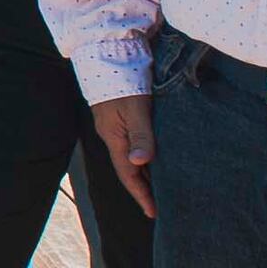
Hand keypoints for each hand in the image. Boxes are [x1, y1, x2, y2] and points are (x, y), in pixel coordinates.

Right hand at [91, 92, 155, 212]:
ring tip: (161, 186)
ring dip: (144, 172)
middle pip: (129, 168)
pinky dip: (144, 155)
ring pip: (131, 156)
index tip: (154, 213)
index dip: (141, 195)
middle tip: (161, 204)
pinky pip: (133, 143)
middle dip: (143, 188)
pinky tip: (154, 156)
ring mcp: (115, 125)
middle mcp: (113, 135)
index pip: (128, 174)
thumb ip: (140, 135)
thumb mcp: (136, 108)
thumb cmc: (124, 80)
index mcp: (114, 137)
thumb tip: (140, 163)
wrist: (105, 54)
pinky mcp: (120, 116)